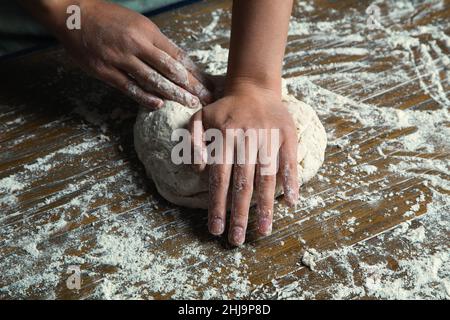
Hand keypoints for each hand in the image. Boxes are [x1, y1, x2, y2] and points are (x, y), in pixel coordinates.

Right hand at [46, 0, 211, 108]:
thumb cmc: (108, 18)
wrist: (73, 14)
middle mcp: (136, 44)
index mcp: (147, 31)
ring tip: (188, 104)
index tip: (206, 83)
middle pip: (170, 69)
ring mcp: (120, 58)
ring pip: (153, 80)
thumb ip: (155, 43)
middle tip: (205, 98)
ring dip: (173, 94)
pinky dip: (145, 97)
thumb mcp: (137, 23)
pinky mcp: (105, 71)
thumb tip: (176, 62)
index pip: (177, 55)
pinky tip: (158, 105)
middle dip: (190, 86)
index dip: (193, 72)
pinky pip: (129, 87)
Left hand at [189, 83, 298, 245]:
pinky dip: (291, 182)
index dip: (218, 205)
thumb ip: (193, 143)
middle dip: (239, 215)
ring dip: (265, 207)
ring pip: (266, 177)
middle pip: (242, 183)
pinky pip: (289, 162)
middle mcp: (247, 139)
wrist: (254, 87)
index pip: (219, 178)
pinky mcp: (287, 135)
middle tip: (237, 239)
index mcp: (224, 136)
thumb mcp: (199, 118)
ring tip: (263, 231)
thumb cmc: (225, 109)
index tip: (216, 230)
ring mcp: (269, 137)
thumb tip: (198, 171)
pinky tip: (291, 203)